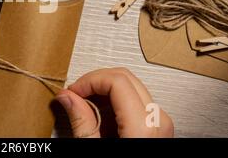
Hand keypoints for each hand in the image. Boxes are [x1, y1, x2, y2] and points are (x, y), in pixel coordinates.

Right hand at [56, 68, 173, 137]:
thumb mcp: (93, 152)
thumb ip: (81, 121)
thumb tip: (68, 97)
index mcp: (143, 127)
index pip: (117, 80)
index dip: (90, 80)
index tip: (73, 91)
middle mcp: (157, 120)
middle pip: (125, 77)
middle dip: (96, 81)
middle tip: (76, 94)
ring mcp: (160, 122)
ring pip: (131, 85)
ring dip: (105, 89)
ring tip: (85, 104)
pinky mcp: (157, 125)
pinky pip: (136, 99)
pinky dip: (115, 99)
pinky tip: (100, 112)